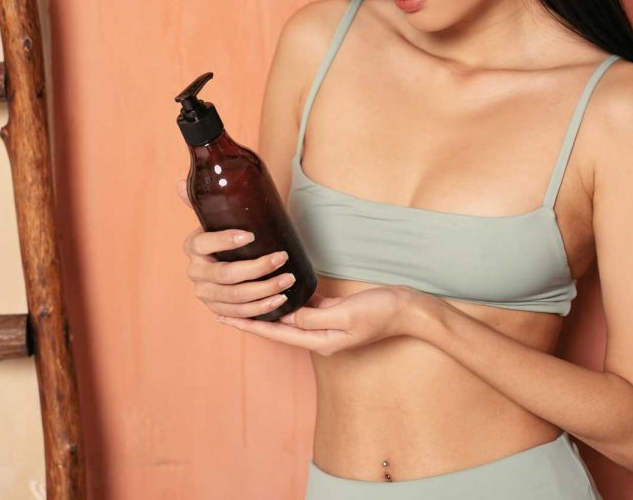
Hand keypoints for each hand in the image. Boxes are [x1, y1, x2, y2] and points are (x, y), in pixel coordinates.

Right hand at [178, 178, 293, 318]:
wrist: (222, 260)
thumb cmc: (224, 233)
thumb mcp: (215, 216)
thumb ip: (203, 200)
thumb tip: (180, 181)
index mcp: (193, 246)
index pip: (205, 243)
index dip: (226, 240)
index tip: (250, 235)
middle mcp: (196, 272)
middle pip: (226, 275)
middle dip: (258, 268)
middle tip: (282, 258)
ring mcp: (206, 294)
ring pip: (236, 297)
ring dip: (265, 291)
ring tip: (288, 280)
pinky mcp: (218, 308)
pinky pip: (239, 314)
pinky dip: (261, 309)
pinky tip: (280, 300)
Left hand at [215, 284, 418, 355]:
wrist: (409, 309)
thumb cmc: (381, 311)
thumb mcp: (345, 314)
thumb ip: (314, 316)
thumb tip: (288, 316)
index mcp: (320, 341)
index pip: (277, 333)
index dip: (250, 325)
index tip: (225, 319)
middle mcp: (320, 337)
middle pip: (279, 328)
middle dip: (252, 318)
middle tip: (224, 309)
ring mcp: (328, 325)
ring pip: (290, 317)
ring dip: (268, 308)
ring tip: (245, 299)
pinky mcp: (335, 313)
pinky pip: (305, 307)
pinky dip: (289, 300)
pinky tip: (277, 291)